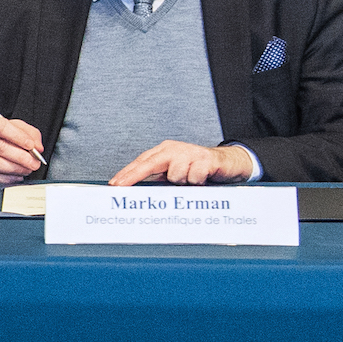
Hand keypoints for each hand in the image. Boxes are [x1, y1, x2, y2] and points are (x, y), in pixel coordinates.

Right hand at [0, 113, 45, 182]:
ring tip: (27, 169)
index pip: (0, 126)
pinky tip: (17, 176)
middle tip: (34, 162)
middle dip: (21, 157)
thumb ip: (27, 132)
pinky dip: (8, 178)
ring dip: (16, 169)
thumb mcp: (10, 127)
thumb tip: (37, 146)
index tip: (31, 145)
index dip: (18, 136)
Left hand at [108, 142, 253, 187]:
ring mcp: (190, 152)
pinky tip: (202, 179)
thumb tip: (139, 192)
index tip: (114, 184)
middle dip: (132, 176)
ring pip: (174, 175)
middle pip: (149, 163)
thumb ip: (160, 179)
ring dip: (182, 183)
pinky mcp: (205, 159)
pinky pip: (193, 178)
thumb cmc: (199, 169)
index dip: (127, 173)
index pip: (142, 161)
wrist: (229, 163)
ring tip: (191, 182)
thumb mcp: (177, 172)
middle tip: (119, 186)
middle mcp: (175, 149)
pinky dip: (197, 183)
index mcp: (166, 151)